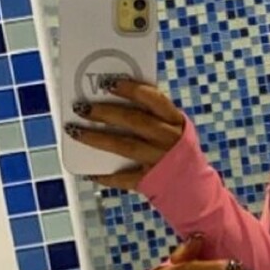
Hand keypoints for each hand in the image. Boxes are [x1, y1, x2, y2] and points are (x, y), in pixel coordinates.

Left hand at [66, 79, 185, 189]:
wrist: (193, 187)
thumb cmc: (175, 150)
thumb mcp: (172, 129)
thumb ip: (152, 116)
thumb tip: (112, 100)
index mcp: (175, 121)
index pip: (153, 99)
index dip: (130, 89)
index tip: (107, 82)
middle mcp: (168, 139)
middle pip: (134, 121)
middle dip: (105, 112)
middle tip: (81, 107)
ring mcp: (159, 161)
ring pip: (124, 146)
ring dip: (97, 138)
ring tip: (75, 131)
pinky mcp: (150, 181)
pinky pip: (124, 178)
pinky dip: (106, 176)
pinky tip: (89, 173)